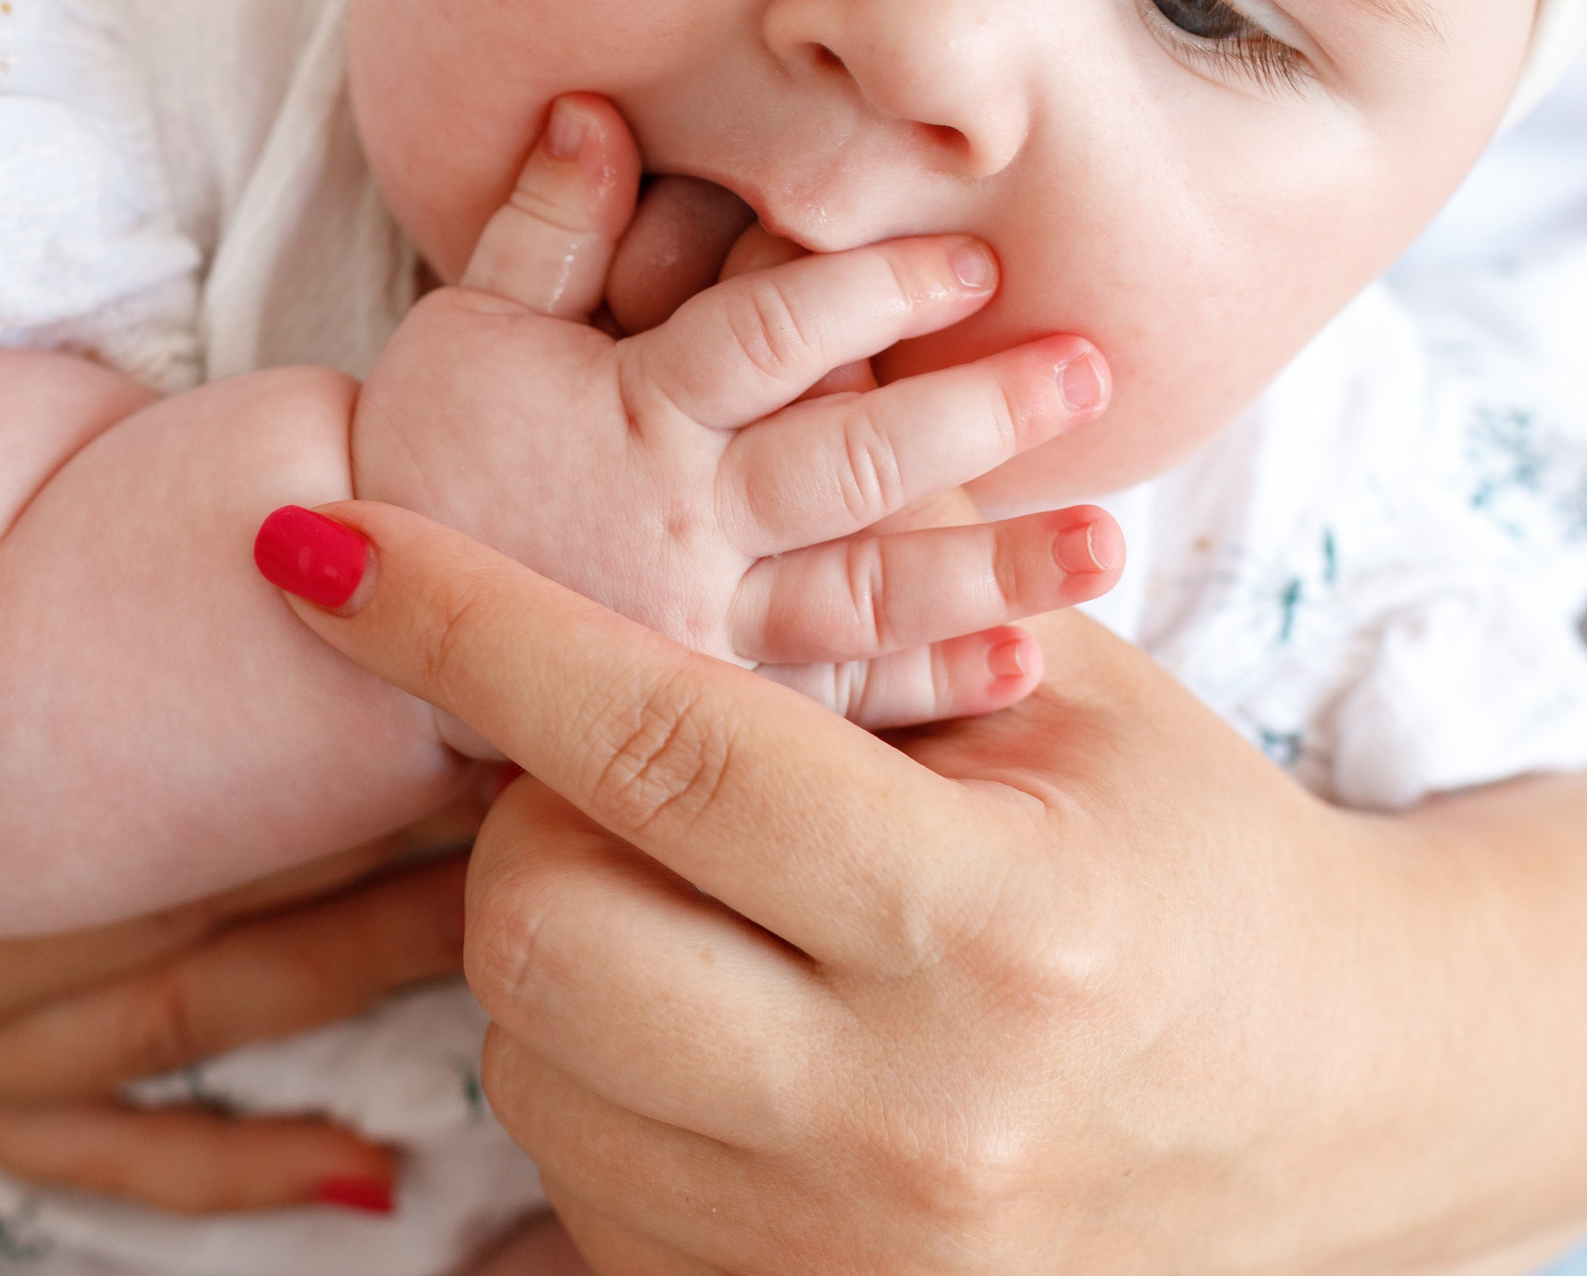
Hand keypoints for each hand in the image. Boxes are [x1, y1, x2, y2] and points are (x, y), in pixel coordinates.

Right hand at [0, 309, 478, 1213]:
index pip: (110, 764)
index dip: (289, 726)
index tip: (442, 675)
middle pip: (200, 899)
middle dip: (377, 844)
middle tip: (537, 780)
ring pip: (198, 1024)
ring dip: (364, 979)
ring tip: (524, 917)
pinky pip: (104, 1153)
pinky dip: (225, 1166)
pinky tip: (364, 1172)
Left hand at [267, 503, 1586, 1273]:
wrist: (1336, 1100)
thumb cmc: (1192, 861)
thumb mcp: (1072, 698)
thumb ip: (862, 593)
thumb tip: (625, 464)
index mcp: (987, 924)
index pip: (659, 747)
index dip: (468, 629)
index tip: (323, 546)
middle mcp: (903, 1115)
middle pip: (541, 925)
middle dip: (526, 815)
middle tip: (623, 773)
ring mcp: (836, 1248)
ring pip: (525, 1055)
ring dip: (554, 937)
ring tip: (692, 893)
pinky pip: (570, 1170)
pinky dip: (591, 1063)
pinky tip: (710, 1012)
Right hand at [354, 96, 1122, 725]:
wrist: (362, 625)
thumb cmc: (424, 453)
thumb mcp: (465, 324)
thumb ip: (544, 226)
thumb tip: (594, 106)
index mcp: (629, 411)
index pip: (766, 339)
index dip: (868, 295)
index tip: (972, 265)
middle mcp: (678, 522)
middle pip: (847, 463)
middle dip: (975, 417)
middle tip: (1089, 373)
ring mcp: (699, 626)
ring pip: (864, 593)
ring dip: (989, 567)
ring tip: (1104, 546)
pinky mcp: (708, 708)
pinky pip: (828, 702)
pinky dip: (922, 690)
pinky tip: (1020, 665)